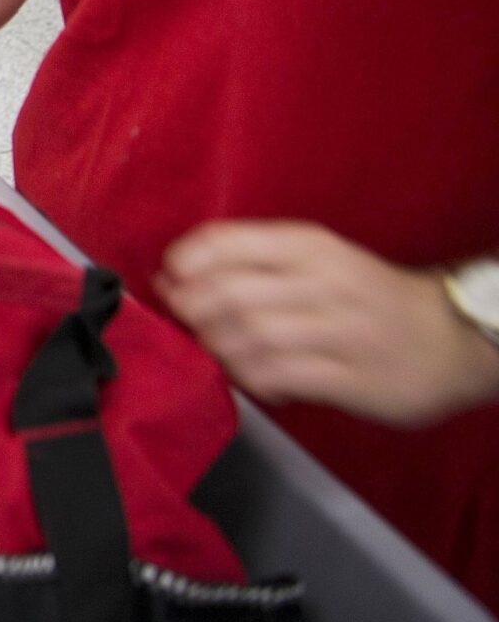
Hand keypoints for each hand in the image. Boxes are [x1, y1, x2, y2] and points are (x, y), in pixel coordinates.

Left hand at [160, 221, 498, 428]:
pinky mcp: (355, 379)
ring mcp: (342, 332)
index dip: (184, 263)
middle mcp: (324, 283)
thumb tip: (173, 278)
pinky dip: (252, 379)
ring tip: (215, 352)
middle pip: (230, 293)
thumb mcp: (317, 261)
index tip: (168, 280)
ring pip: (251, 337)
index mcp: (310, 246)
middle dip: (190, 310)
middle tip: (182, 322)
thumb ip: (252, 266)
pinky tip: (253, 378)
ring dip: (217, 347)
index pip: (227, 242)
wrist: (452, 338)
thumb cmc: (366, 296)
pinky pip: (281, 377)